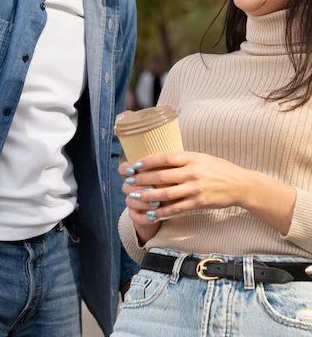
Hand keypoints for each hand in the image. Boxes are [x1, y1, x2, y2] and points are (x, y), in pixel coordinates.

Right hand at [119, 159, 161, 243]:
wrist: (166, 208)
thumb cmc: (169, 185)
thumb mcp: (167, 174)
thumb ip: (166, 167)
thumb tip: (174, 160)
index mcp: (136, 175)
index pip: (123, 169)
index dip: (126, 169)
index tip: (134, 170)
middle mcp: (131, 187)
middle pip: (126, 186)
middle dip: (139, 187)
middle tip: (152, 188)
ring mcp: (132, 201)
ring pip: (129, 201)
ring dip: (142, 203)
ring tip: (156, 204)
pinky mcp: (135, 214)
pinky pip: (135, 216)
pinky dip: (144, 218)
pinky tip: (154, 218)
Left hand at [122, 151, 250, 218]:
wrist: (241, 184)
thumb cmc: (217, 168)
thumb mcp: (200, 157)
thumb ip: (182, 158)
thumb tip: (158, 158)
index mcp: (191, 158)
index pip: (165, 157)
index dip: (147, 161)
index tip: (134, 165)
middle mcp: (192, 172)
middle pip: (162, 176)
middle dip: (142, 179)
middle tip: (128, 182)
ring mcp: (196, 188)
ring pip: (167, 194)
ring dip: (148, 196)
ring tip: (135, 196)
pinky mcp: (200, 202)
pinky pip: (177, 208)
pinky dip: (163, 211)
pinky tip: (152, 213)